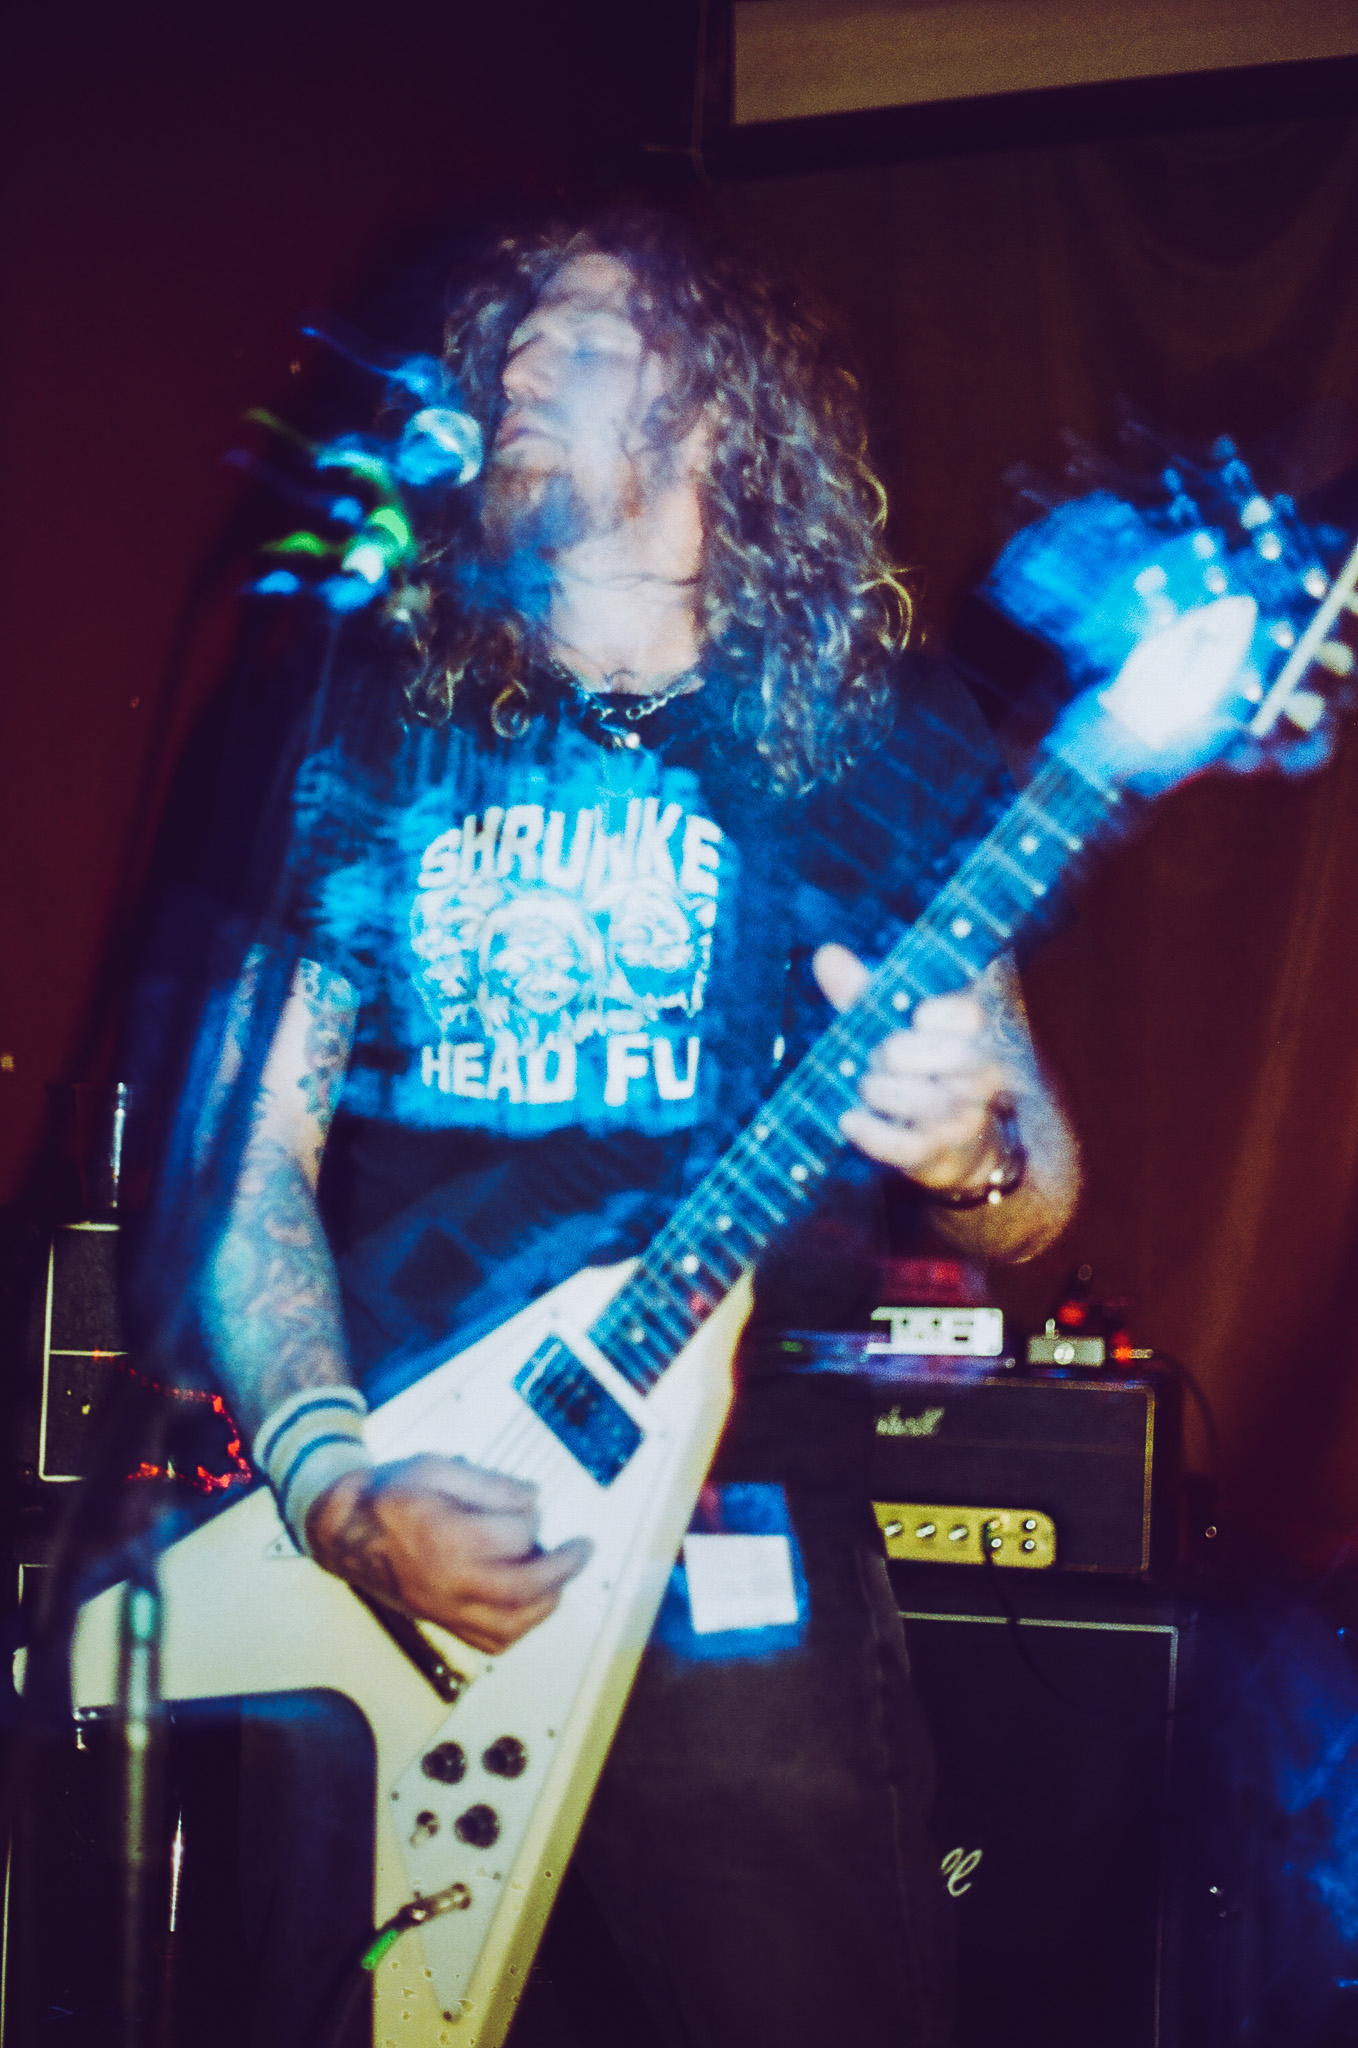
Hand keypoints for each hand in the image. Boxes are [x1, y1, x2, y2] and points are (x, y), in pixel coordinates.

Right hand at [307, 1453, 591, 1653]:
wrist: (343, 1531)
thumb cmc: (386, 1496)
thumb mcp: (436, 1467)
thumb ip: (490, 1483)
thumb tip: (533, 1497)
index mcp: (446, 1537)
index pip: (517, 1537)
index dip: (534, 1518)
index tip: (532, 1506)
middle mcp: (448, 1581)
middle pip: (524, 1590)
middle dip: (564, 1568)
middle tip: (582, 1548)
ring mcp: (445, 1608)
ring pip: (512, 1625)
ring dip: (548, 1602)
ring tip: (560, 1575)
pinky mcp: (443, 1622)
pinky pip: (491, 1642)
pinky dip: (520, 1628)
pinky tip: (531, 1605)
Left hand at [812, 943, 1009, 1194]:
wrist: (947, 1148)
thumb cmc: (913, 1073)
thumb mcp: (887, 1029)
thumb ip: (862, 993)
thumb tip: (827, 953)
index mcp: (970, 1038)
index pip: (972, 1016)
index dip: (944, 1013)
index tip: (917, 1015)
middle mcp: (977, 1077)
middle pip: (958, 1059)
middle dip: (906, 1054)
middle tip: (878, 1057)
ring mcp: (961, 1119)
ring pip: (933, 1103)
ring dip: (888, 1093)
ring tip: (864, 1087)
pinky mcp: (937, 1156)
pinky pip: (908, 1146)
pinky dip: (873, 1134)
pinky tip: (848, 1120)